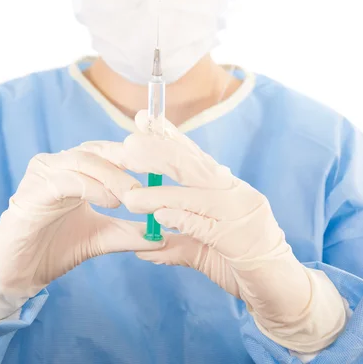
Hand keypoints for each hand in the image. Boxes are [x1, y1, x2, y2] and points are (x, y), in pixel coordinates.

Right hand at [0, 141, 161, 318]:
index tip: (164, 163)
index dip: (136, 154)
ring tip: (134, 196)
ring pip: (85, 161)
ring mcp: (43, 173)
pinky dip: (93, 188)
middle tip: (154, 177)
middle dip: (129, 161)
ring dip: (114, 177)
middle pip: (99, 150)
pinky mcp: (32, 190)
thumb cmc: (56, 248)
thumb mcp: (101, 237)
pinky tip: (112, 202)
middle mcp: (58, 163)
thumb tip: (162, 236)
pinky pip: (67, 180)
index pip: (109, 150)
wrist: (19, 272)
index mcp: (74, 168)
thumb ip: (129, 233)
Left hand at [105, 111, 345, 352]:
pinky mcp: (240, 239)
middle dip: (157, 154)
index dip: (167, 136)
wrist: (283, 291)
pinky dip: (182, 219)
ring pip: (195, 194)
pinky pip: (205, 226)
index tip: (142, 120)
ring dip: (159, 194)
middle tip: (127, 147)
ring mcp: (240, 213)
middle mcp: (235, 192)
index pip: (194, 155)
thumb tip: (141, 244)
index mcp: (227, 187)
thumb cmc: (243, 265)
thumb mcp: (205, 249)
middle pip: (192, 165)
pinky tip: (160, 216)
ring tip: (130, 197)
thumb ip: (177, 241)